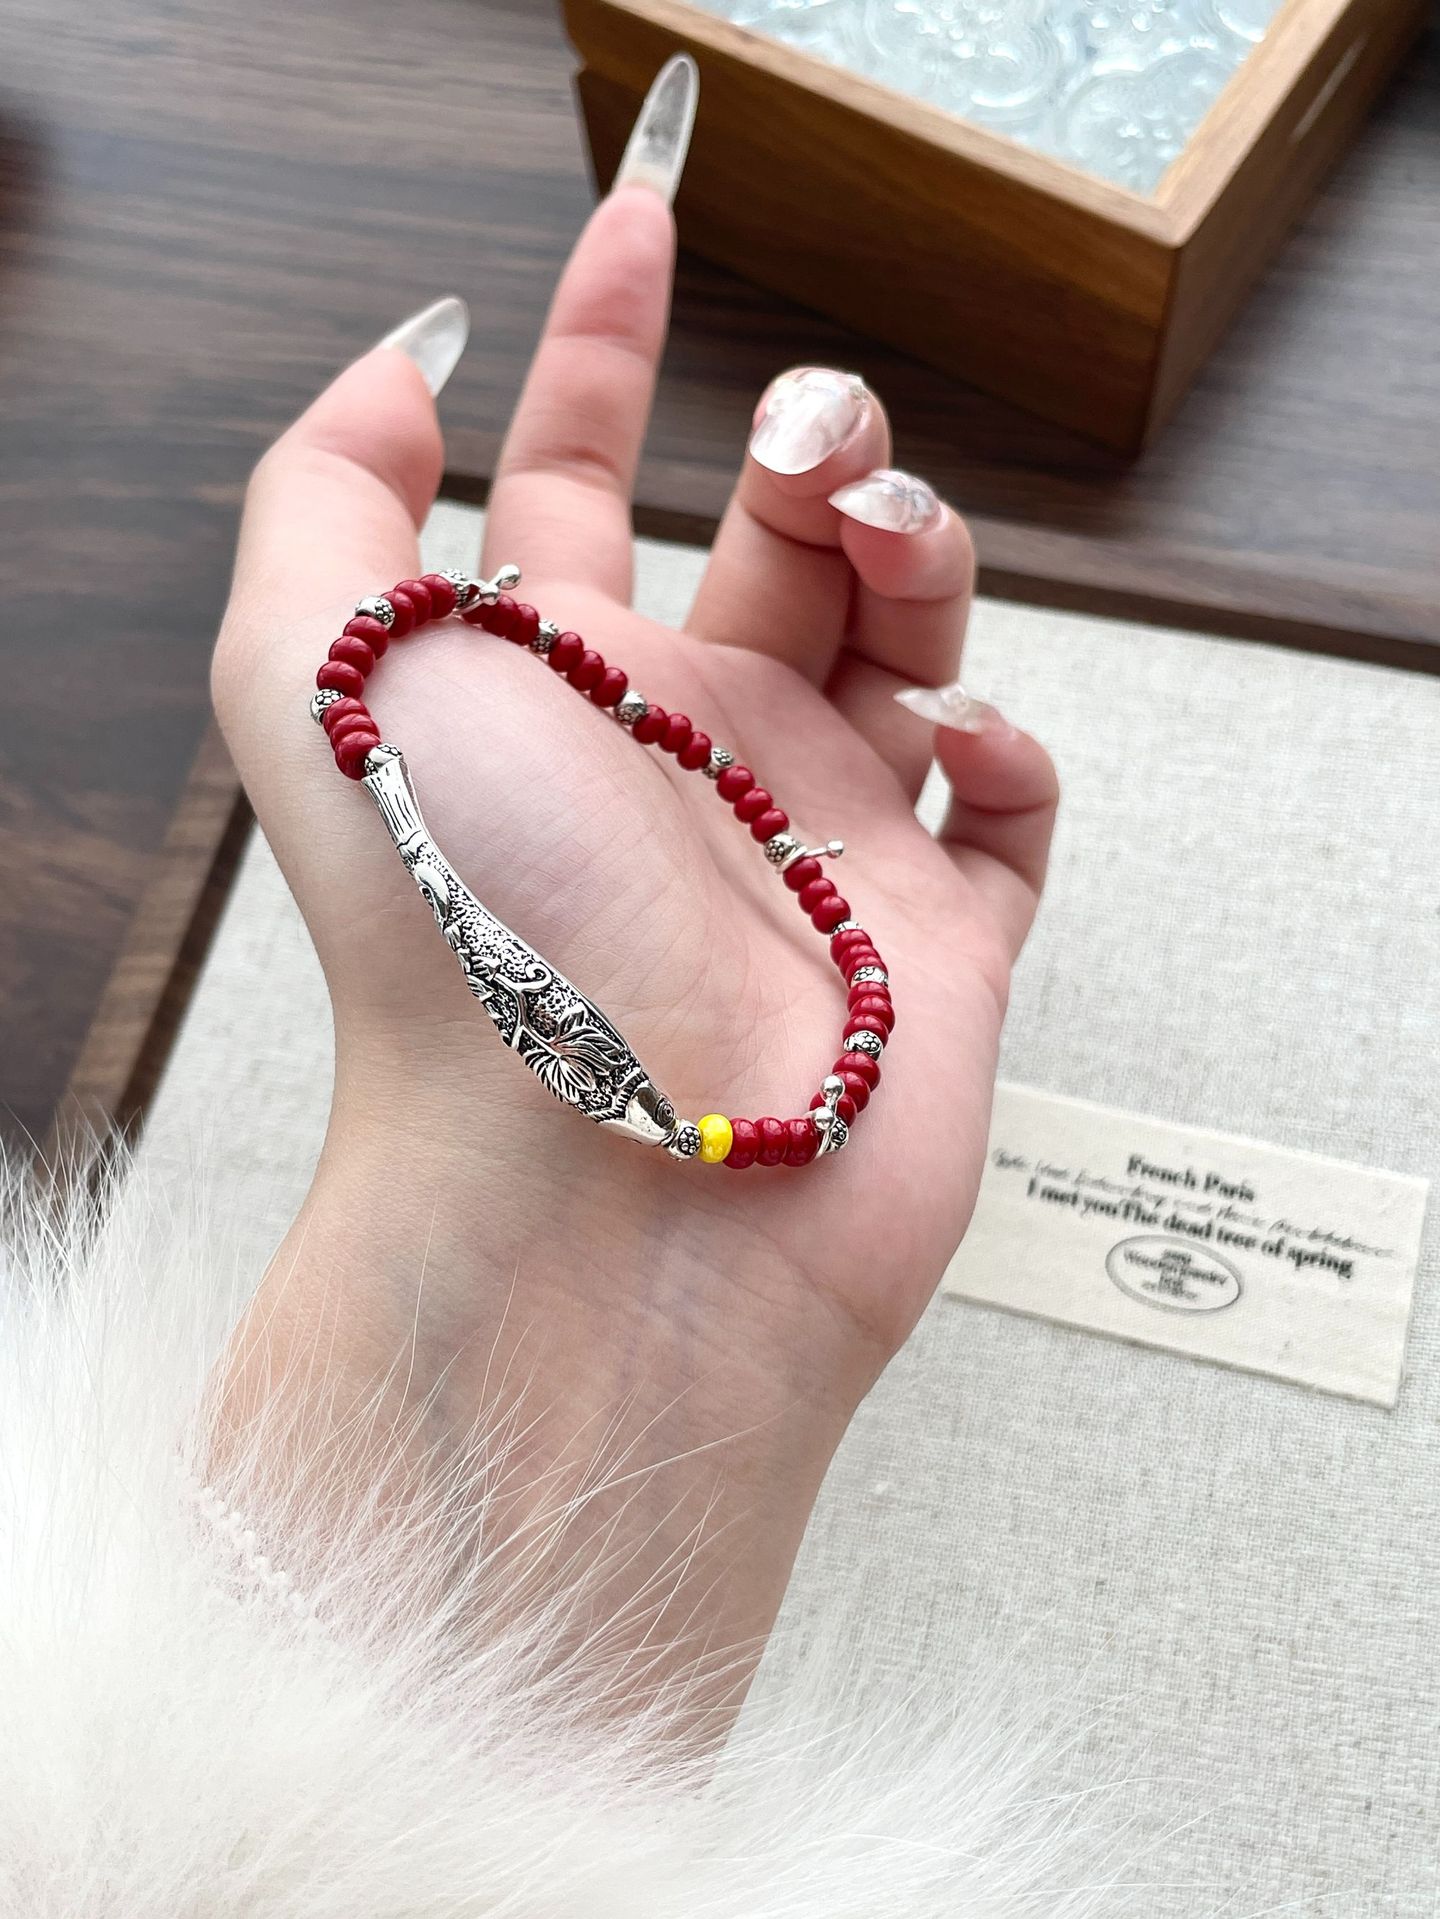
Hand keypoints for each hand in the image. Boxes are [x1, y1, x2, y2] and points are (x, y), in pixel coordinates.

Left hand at [212, 181, 1056, 1712]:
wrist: (603, 1200)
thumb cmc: (466, 939)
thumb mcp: (326, 677)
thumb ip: (324, 500)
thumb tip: (396, 374)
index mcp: (558, 688)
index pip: (575, 476)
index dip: (603, 344)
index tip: (641, 227)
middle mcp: (685, 755)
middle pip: (782, 542)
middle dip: (824, 449)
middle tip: (821, 450)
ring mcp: (813, 844)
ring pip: (909, 644)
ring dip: (925, 561)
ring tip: (889, 567)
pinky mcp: (929, 941)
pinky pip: (1003, 819)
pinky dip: (1011, 756)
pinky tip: (959, 752)